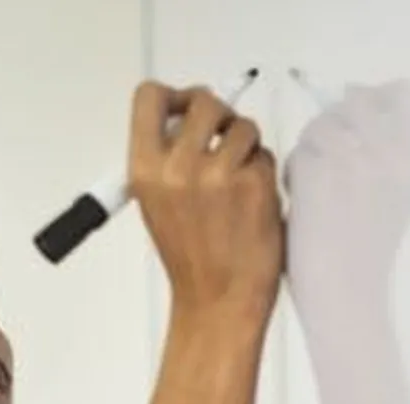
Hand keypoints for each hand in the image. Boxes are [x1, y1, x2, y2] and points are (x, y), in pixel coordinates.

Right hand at [128, 81, 284, 331]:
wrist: (217, 301)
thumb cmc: (190, 257)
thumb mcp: (156, 202)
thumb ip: (166, 157)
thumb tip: (189, 118)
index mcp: (144, 170)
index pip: (150, 97)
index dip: (174, 96)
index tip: (185, 108)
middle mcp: (178, 167)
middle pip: (204, 101)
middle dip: (220, 115)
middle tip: (223, 137)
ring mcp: (218, 174)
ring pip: (243, 127)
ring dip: (247, 147)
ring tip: (238, 181)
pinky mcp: (254, 184)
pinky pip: (264, 156)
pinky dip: (263, 173)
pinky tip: (252, 202)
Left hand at [284, 79, 409, 325]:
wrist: (347, 299)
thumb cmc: (365, 253)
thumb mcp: (394, 194)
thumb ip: (385, 147)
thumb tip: (357, 95)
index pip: (400, 95)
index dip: (371, 103)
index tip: (357, 131)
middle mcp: (392, 153)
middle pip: (355, 102)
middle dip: (335, 124)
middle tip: (329, 164)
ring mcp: (354, 160)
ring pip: (321, 126)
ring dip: (311, 151)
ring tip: (318, 189)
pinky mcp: (318, 174)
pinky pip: (298, 155)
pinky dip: (294, 175)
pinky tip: (304, 204)